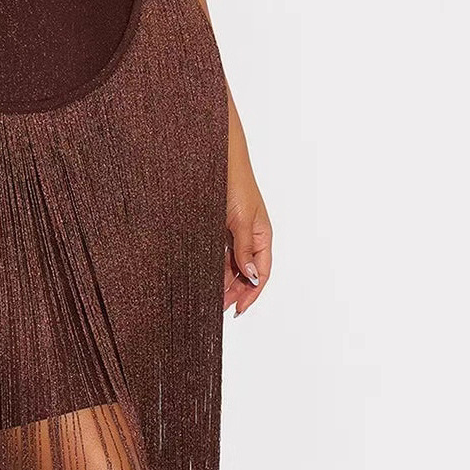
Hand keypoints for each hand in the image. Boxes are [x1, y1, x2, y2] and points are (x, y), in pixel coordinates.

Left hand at [224, 152, 270, 317]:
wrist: (217, 160)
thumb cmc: (236, 185)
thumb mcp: (241, 220)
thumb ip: (245, 250)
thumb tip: (252, 277)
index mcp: (262, 236)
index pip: (262, 272)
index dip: (252, 293)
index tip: (239, 309)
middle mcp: (251, 236)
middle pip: (246, 272)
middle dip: (235, 291)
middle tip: (219, 308)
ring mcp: (236, 232)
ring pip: (232, 264)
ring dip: (224, 281)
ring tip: (211, 297)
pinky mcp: (221, 227)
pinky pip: (221, 253)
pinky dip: (215, 266)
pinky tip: (206, 276)